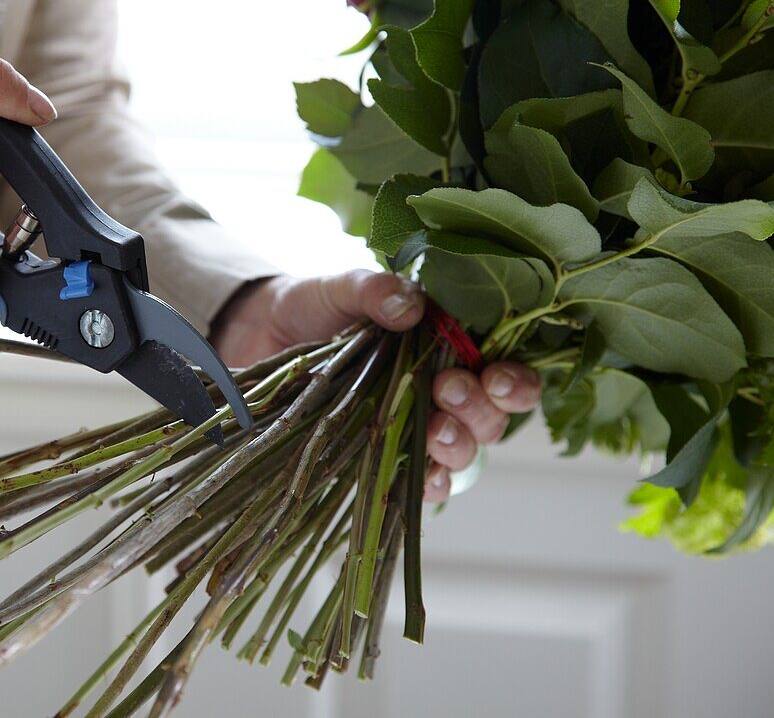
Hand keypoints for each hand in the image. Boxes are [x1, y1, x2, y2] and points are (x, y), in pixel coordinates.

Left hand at [210, 271, 541, 501]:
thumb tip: (407, 306)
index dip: (513, 381)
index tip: (492, 375)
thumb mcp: (341, 289)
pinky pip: (420, 484)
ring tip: (435, 433)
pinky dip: (428, 483)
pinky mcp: (381, 459)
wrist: (260, 337)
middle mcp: (440, 392)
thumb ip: (373, 290)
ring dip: (458, 447)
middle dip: (479, 411)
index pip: (502, 371)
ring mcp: (412, 429)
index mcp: (448, 348)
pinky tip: (423, 477)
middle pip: (489, 418)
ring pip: (462, 453)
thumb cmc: (313, 308)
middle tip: (449, 390)